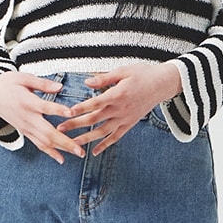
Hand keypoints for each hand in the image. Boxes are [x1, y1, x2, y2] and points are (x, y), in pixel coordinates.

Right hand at [0, 72, 86, 163]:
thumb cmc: (8, 83)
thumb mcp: (24, 78)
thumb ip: (42, 84)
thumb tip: (60, 87)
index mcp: (27, 101)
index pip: (45, 107)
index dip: (58, 110)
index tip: (72, 112)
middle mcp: (27, 117)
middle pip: (48, 132)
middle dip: (66, 142)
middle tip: (81, 150)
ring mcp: (25, 127)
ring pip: (44, 142)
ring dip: (62, 149)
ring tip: (78, 153)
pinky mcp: (24, 132)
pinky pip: (38, 144)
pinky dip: (51, 152)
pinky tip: (62, 159)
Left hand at [55, 61, 182, 154]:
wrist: (163, 84)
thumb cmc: (143, 74)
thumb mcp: (123, 71)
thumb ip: (104, 78)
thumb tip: (86, 82)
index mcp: (118, 94)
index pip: (95, 103)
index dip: (80, 108)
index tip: (67, 112)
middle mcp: (120, 109)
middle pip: (94, 119)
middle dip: (75, 125)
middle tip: (59, 129)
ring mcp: (125, 119)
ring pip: (102, 132)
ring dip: (86, 138)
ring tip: (71, 143)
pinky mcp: (130, 124)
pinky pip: (115, 137)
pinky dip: (104, 145)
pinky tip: (93, 152)